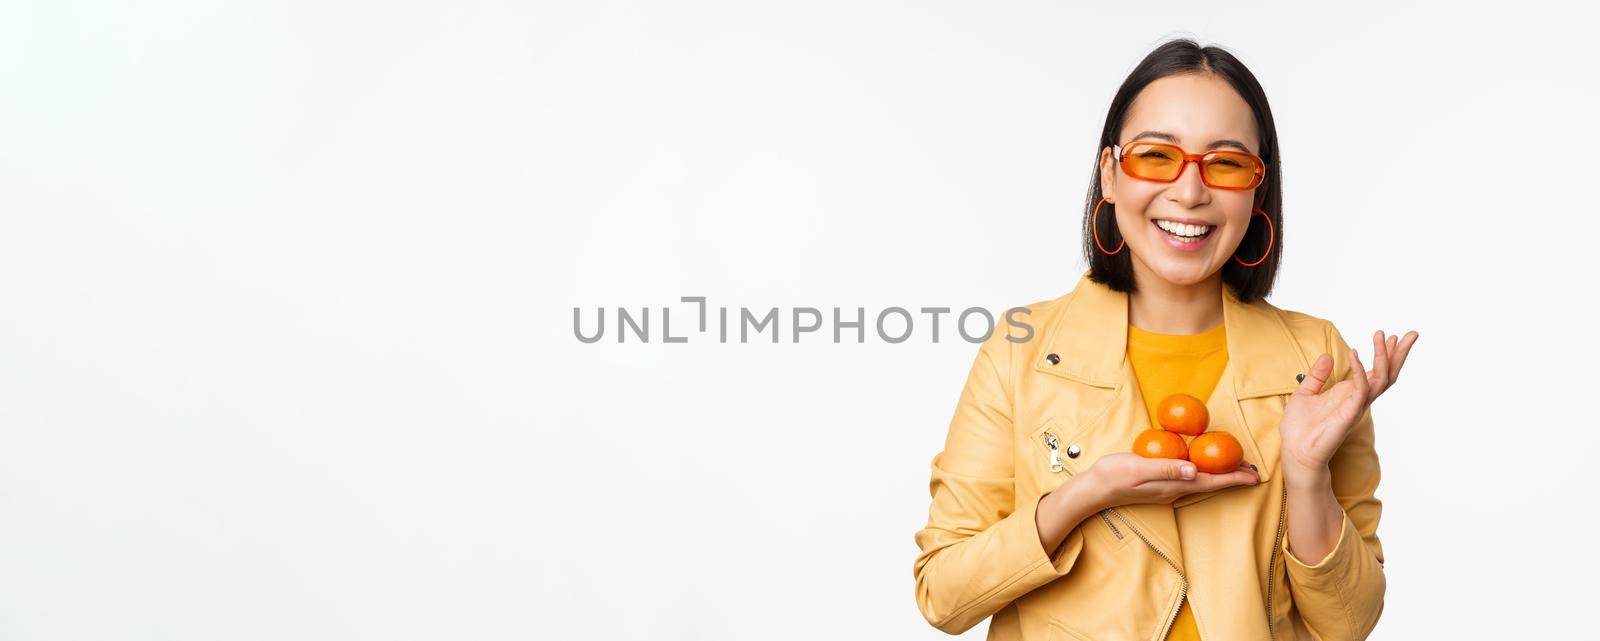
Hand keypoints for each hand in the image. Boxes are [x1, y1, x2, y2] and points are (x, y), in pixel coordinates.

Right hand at [1079, 452, 1258, 509]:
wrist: (1095, 489)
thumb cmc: (1114, 476)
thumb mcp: (1139, 468)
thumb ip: (1166, 468)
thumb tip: (1194, 469)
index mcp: (1173, 485)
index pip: (1210, 482)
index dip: (1234, 478)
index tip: (1255, 475)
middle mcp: (1175, 489)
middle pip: (1211, 483)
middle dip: (1233, 476)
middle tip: (1253, 468)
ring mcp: (1167, 488)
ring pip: (1201, 481)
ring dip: (1220, 474)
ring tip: (1235, 465)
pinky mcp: (1160, 484)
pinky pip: (1189, 477)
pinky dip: (1203, 470)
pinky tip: (1202, 462)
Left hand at [1280, 329, 1418, 476]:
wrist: (1295, 450)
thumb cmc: (1300, 427)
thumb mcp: (1305, 393)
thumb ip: (1318, 375)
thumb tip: (1327, 355)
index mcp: (1349, 393)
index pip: (1375, 371)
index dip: (1385, 354)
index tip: (1391, 336)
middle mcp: (1358, 398)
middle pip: (1388, 374)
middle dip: (1400, 354)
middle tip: (1412, 333)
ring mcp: (1356, 406)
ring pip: (1381, 379)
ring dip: (1384, 357)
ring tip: (1383, 337)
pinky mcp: (1350, 413)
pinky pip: (1361, 388)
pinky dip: (1360, 370)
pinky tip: (1354, 354)